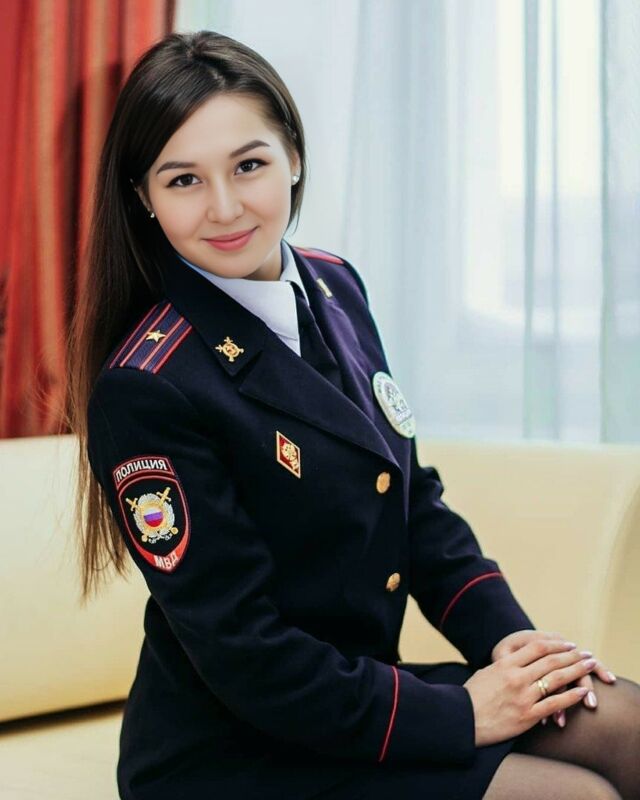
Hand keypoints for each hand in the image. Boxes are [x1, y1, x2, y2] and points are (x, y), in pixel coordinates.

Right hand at [464, 637, 594, 746]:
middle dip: (572, 655)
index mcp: (505, 664)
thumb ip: (503, 666)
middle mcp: (516, 677)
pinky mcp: (527, 716)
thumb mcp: (486, 673)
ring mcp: (523, 696)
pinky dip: (571, 697)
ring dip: (576, 671)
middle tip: (586, 653)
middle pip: (550, 661)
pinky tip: (583, 692)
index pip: (536, 648)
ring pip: (556, 679)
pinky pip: (554, 704)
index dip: (556, 644)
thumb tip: (517, 662)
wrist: (462, 721)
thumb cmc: (471, 697)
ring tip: (590, 666)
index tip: (568, 645)